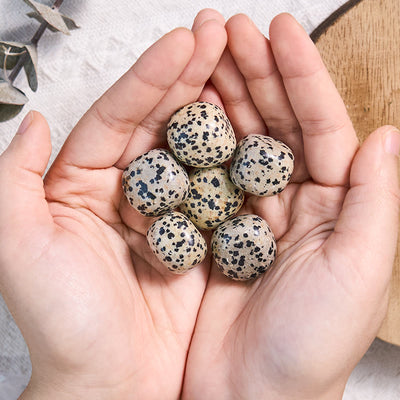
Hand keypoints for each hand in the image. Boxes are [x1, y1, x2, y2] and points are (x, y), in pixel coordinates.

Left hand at [0, 10, 225, 399]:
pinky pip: (219, 187)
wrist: (112, 383)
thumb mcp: (19, 249)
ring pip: (193, 147)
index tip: (184, 42)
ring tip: (241, 67)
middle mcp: (127, 191)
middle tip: (220, 36)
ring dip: (216, 107)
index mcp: (81, 184)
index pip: (119, 115)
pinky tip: (254, 129)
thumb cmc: (66, 325)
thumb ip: (13, 181)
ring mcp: (168, 210)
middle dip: (189, 76)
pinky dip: (236, 157)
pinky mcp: (198, 235)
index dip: (151, 77)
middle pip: (160, 122)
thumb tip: (34, 123)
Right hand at [182, 14, 399, 399]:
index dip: (301, 75)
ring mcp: (250, 212)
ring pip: (238, 141)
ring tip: (205, 57)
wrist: (252, 394)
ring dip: (225, 98)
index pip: (322, 125)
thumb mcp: (360, 270)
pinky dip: (198, 143)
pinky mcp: (215, 229)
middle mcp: (294, 202)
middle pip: (277, 122)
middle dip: (256, 73)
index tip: (279, 32)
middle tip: (230, 32)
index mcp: (335, 205)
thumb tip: (386, 135)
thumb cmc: (310, 344)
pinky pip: (207, 175)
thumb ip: (377, 201)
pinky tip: (186, 114)